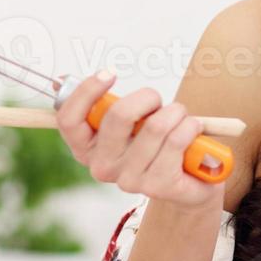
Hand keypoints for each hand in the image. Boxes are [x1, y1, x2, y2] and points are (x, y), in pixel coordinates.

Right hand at [55, 71, 225, 210]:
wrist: (191, 180)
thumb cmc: (154, 143)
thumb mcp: (126, 123)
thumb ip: (103, 104)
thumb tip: (68, 79)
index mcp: (85, 149)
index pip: (69, 119)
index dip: (87, 91)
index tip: (109, 74)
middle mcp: (102, 167)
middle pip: (119, 115)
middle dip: (147, 97)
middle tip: (158, 102)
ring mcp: (130, 180)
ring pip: (156, 126)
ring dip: (176, 112)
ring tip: (180, 119)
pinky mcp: (158, 186)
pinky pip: (177, 140)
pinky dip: (190, 127)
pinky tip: (191, 132)